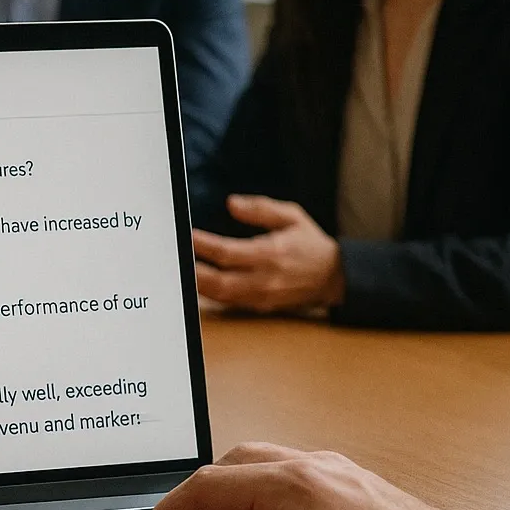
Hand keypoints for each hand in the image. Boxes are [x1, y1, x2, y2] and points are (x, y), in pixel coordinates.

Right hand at [128, 444, 488, 509]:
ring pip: (253, 474)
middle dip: (186, 509)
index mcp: (291, 485)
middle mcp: (308, 466)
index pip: (203, 490)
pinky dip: (252, 509)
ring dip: (220, 508)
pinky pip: (282, 484)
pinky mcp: (346, 485)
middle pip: (224, 471)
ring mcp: (330, 471)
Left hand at [191, 195, 343, 311]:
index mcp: (271, 253)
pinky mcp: (260, 306)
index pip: (228, 252)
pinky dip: (210, 294)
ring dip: (197, 285)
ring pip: (220, 296)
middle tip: (175, 259)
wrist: (334, 277)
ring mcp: (262, 296)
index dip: (203, 245)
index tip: (187, 235)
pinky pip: (228, 303)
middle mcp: (265, 278)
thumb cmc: (310, 244)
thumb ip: (261, 208)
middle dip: (193, 272)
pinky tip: (197, 282)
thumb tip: (231, 204)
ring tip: (181, 270)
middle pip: (218, 282)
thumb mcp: (292, 216)